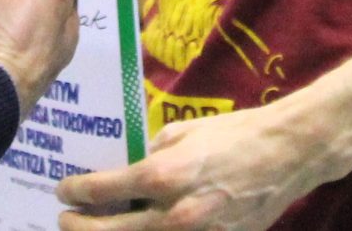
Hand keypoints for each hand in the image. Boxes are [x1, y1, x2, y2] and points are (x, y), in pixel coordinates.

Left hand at [55, 101, 325, 230]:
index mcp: (163, 174)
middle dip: (79, 227)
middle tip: (65, 220)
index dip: (75, 191)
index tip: (64, 190)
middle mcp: (173, 213)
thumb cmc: (237, 133)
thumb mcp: (186, 130)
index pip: (102, 190)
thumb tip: (131, 168)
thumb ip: (154, 153)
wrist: (287, 154)